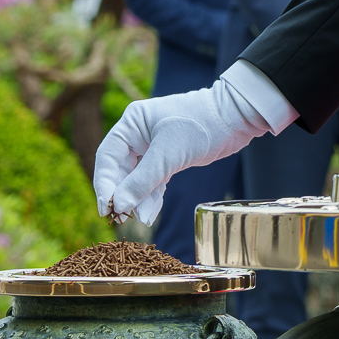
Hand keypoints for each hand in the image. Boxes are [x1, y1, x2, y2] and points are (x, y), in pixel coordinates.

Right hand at [93, 80, 269, 224]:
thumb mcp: (169, 153)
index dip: (104, 184)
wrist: (235, 119)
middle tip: (123, 218)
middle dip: (123, 194)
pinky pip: (153, 181)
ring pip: (137, 179)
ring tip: (141, 219)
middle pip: (120, 170)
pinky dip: (152, 197)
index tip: (106, 208)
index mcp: (132, 123)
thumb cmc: (201, 124)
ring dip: (138, 199)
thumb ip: (142, 180)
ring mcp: (153, 147)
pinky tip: (150, 213)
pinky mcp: (168, 159)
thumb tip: (119, 205)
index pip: (108, 157)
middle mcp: (138, 134)